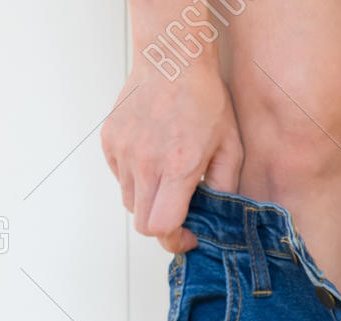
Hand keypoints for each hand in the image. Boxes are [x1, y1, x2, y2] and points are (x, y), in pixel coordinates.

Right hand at [101, 62, 242, 252]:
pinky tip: (155, 161)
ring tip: (169, 183)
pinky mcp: (109, 141)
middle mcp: (144, 162)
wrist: (172, 60)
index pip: (161, 227)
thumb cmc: (205, 100)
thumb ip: (225, 189)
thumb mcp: (231, 148)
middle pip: (142, 223)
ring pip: (129, 202)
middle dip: (163, 228)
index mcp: (177, 166)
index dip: (175, 241)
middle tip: (182, 217)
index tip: (189, 236)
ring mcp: (122, 151)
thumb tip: (217, 220)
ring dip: (149, 202)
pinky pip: (120, 178)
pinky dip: (136, 180)